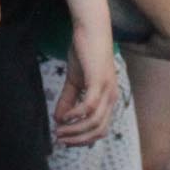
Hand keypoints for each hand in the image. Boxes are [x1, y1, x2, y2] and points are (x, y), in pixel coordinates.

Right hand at [54, 22, 117, 145]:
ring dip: (75, 129)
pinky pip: (89, 107)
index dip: (84, 139)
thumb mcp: (75, 80)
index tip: (66, 140)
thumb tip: (58, 119)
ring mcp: (107, 90)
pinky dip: (76, 114)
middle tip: (60, 139)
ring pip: (94, 122)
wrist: (91, 29)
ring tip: (58, 129)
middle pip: (99, 130)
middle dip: (78, 139)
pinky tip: (64, 116)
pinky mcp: (99, 81)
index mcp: (108, 98)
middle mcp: (112, 97)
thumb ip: (68, 100)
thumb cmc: (85, 52)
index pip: (101, 129)